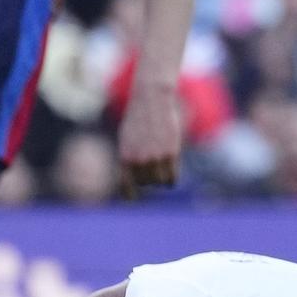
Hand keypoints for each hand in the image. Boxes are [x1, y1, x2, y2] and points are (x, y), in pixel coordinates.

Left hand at [116, 80, 181, 194]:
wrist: (151, 99)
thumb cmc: (137, 118)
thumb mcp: (126, 139)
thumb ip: (129, 159)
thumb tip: (134, 181)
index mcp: (125, 157)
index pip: (127, 187)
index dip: (131, 194)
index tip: (133, 198)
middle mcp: (139, 160)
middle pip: (145, 183)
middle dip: (148, 177)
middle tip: (151, 164)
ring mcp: (155, 157)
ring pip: (159, 182)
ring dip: (160, 177)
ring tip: (160, 165)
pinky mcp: (170, 153)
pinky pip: (172, 179)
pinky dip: (171, 179)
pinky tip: (171, 172)